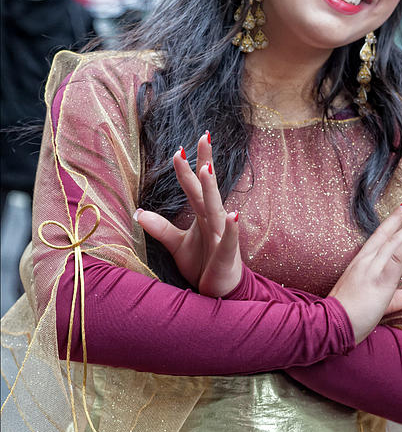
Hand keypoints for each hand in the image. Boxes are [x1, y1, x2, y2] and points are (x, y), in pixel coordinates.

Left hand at [134, 133, 242, 296]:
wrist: (220, 293)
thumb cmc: (204, 265)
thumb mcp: (177, 245)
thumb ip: (160, 228)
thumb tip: (138, 212)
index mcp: (203, 216)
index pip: (194, 186)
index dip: (188, 167)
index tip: (181, 145)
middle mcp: (214, 220)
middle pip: (207, 188)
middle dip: (205, 163)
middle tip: (203, 137)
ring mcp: (222, 236)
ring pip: (216, 209)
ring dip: (212, 189)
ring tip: (208, 168)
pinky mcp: (227, 255)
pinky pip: (230, 240)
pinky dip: (232, 228)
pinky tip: (233, 215)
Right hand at [328, 201, 401, 343]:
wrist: (330, 326)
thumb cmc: (344, 319)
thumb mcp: (369, 305)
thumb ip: (390, 300)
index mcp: (359, 266)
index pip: (377, 239)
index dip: (390, 223)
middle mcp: (365, 262)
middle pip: (386, 235)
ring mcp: (372, 268)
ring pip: (394, 242)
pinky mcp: (380, 279)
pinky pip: (398, 255)